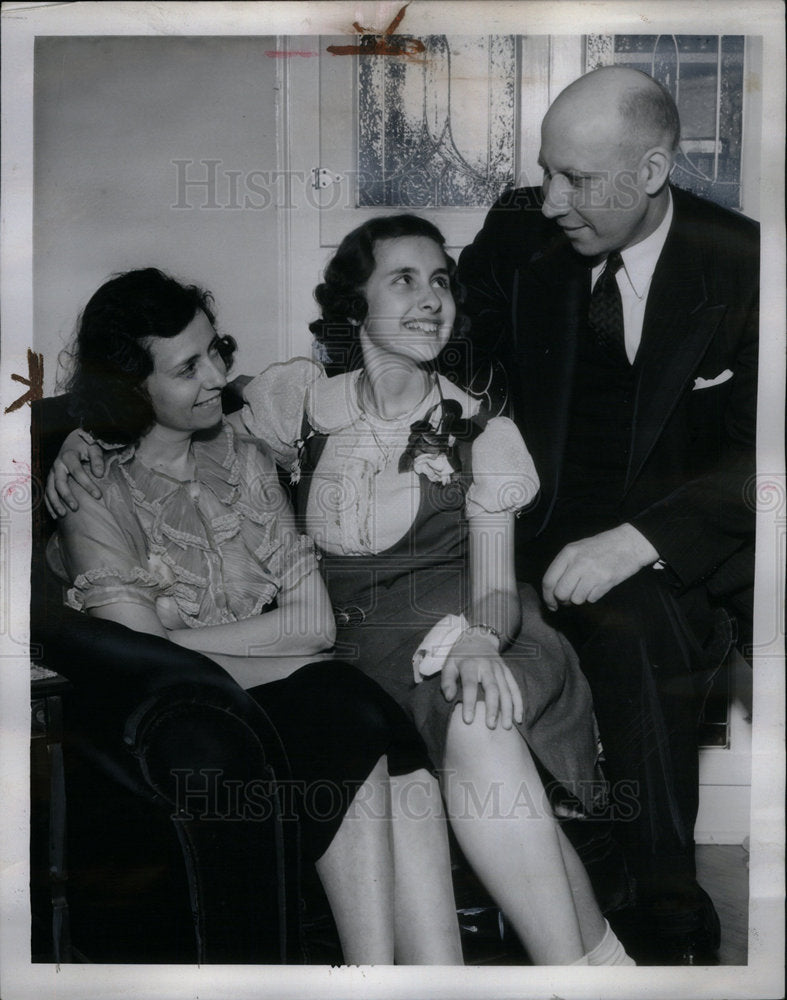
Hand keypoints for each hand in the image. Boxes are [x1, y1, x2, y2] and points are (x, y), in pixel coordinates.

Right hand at [45, 433, 105, 516]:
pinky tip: (55, 515)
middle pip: (59, 483)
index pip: (77, 472)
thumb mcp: (94, 448)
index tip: (98, 496)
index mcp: (68, 456)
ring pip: (50, 489)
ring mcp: (52, 472)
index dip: (87, 484)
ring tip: (64, 515)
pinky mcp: (51, 478)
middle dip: (67, 496)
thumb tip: (99, 474)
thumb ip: (97, 459)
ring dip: (55, 503)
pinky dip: (49, 504)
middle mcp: (57, 465)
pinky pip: (47, 493)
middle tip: (76, 508)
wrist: (73, 440)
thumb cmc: (86, 445)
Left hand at [441, 631, 523, 729]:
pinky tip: (518, 718)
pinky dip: (518, 703)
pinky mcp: (508, 672)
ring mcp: (500, 669)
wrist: (479, 637)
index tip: (468, 720)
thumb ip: (447, 681)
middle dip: (493, 708)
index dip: (469, 703)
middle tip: (491, 726)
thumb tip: (449, 698)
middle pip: (492, 688)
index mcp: (470, 664)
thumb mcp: (449, 664)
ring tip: (506, 726)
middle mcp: (487, 666)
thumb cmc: (460, 656)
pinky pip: (515, 688)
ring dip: (508, 709)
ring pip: (506, 690)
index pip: (470, 685)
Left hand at [541, 523, 658, 609]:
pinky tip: (598, 586)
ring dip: (580, 598)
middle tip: (569, 599)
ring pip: (576, 599)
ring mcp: (592, 573)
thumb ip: (565, 565)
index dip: (547, 596)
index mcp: (568, 553)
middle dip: (563, 601)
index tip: (551, 604)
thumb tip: (554, 589)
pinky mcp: (606, 581)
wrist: (630, 543)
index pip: (549, 580)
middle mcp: (578, 563)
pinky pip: (591, 599)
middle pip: (560, 593)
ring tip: (587, 588)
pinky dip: (593, 596)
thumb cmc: (603, 546)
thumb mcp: (578, 548)